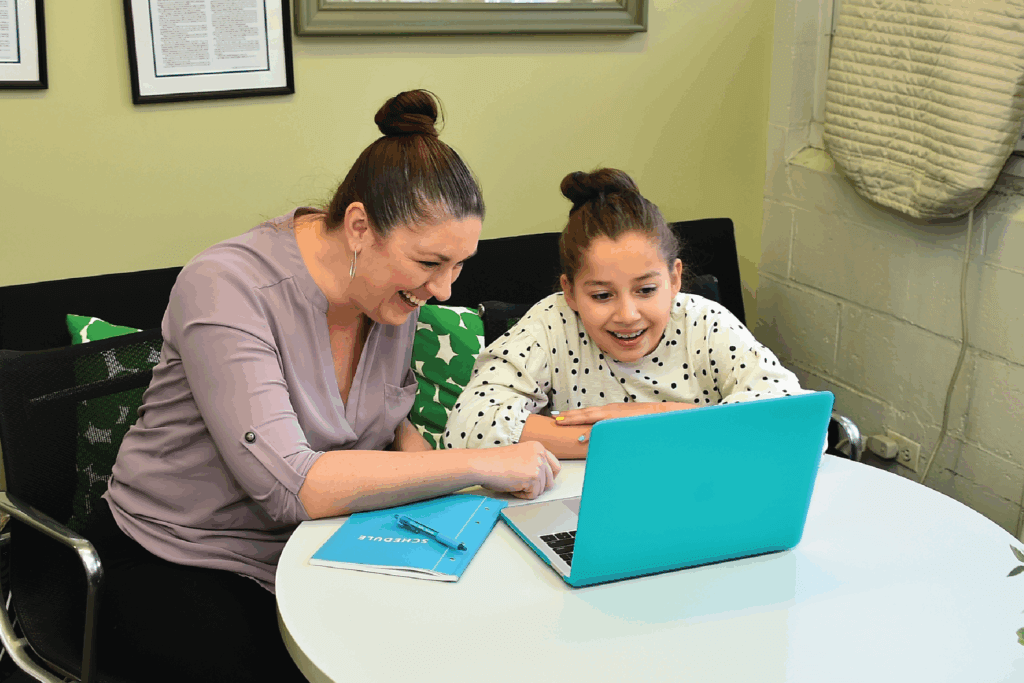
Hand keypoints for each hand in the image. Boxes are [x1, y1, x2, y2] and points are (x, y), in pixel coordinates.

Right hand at [470, 441, 561, 499]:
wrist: (483, 464)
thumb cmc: (494, 462)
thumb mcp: (520, 456)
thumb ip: (533, 462)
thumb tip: (543, 478)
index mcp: (537, 447)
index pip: (555, 466)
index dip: (547, 477)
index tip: (540, 482)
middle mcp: (540, 454)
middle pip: (550, 480)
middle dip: (537, 486)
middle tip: (522, 484)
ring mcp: (538, 465)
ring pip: (541, 489)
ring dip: (527, 490)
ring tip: (513, 482)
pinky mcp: (533, 477)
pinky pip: (533, 495)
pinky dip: (522, 495)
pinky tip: (511, 487)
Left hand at [552, 401, 696, 426]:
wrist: (664, 414)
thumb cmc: (645, 419)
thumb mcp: (625, 420)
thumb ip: (612, 424)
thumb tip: (599, 433)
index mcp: (610, 410)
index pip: (588, 412)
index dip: (574, 414)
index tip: (560, 416)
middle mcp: (611, 410)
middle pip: (586, 413)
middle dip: (569, 416)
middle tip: (555, 418)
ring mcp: (615, 415)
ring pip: (592, 417)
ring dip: (576, 419)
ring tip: (562, 422)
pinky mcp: (621, 422)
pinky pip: (603, 427)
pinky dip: (592, 431)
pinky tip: (583, 437)